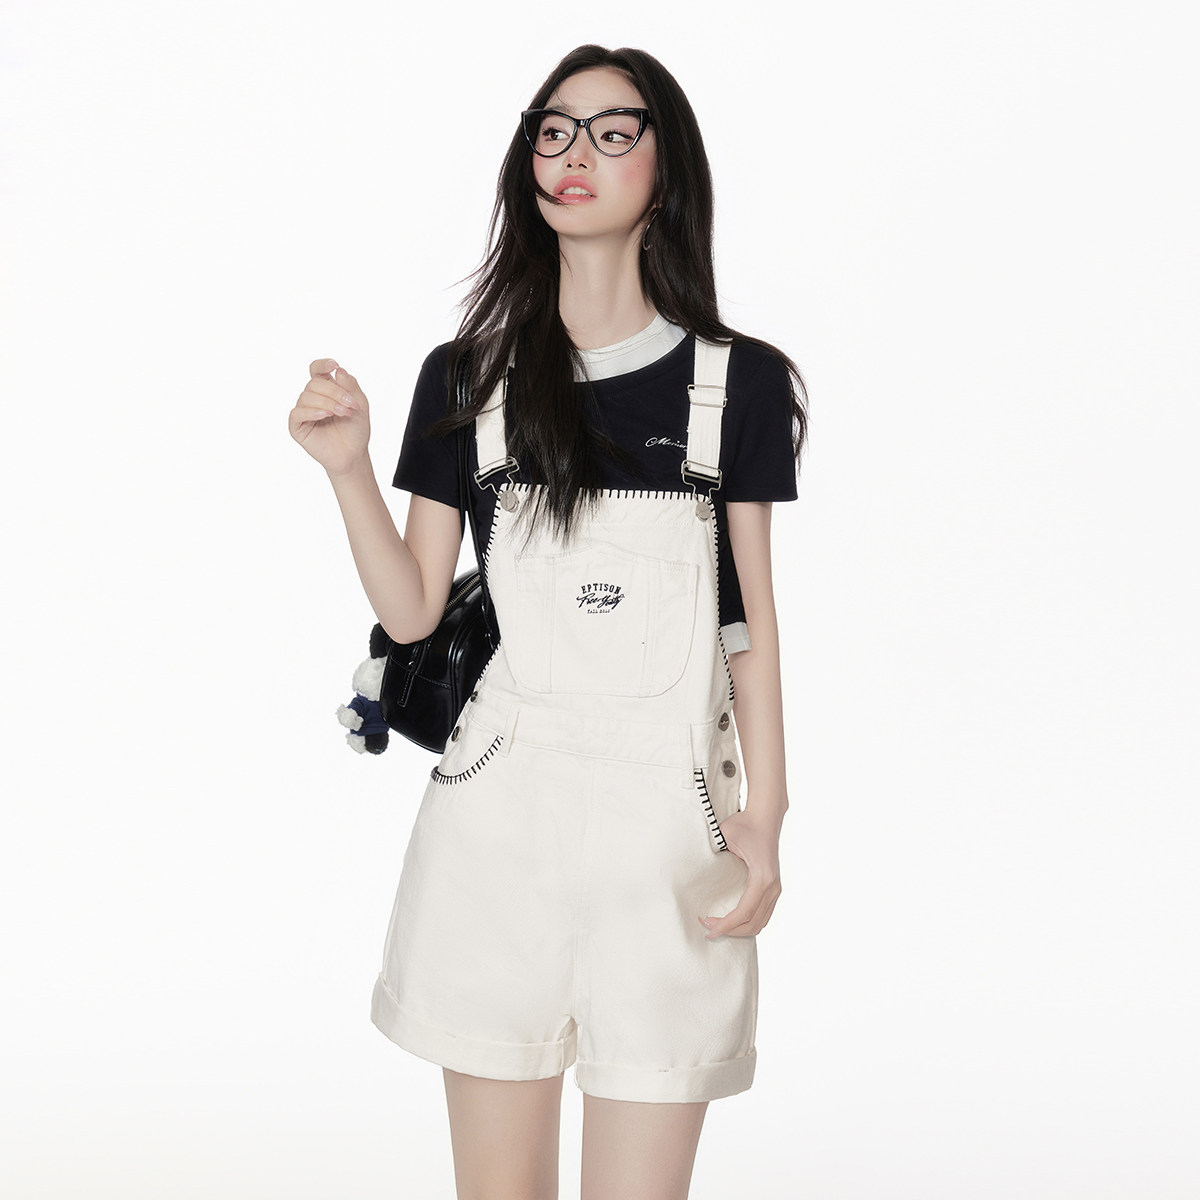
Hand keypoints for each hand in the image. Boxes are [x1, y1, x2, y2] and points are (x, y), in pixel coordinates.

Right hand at [288, 358, 371, 476]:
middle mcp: (312, 398)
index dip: (322, 365)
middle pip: (314, 383)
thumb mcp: (359, 404)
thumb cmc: (355, 429)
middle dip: (334, 392)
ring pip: (306, 396)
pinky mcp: (297, 427)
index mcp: (326, 390)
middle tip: (350, 405)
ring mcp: (303, 412)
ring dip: (328, 403)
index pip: (316, 370)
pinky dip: (312, 411)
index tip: (334, 365)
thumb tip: (338, 370)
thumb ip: (350, 386)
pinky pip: (297, 413)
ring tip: (343, 413)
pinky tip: (325, 415)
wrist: (353, 453)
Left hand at [698, 805, 782, 938]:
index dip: (726, 925)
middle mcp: (773, 886)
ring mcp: (776, 888)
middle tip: (708, 928)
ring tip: (718, 925)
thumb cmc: (745, 824)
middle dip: (730, 931)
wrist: (765, 817)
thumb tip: (694, 869)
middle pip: (753, 923)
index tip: (709, 928)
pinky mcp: (774, 888)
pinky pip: (764, 915)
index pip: (744, 912)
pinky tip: (732, 920)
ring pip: (760, 923)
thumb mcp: (724, 835)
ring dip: (739, 930)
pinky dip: (748, 923)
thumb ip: (713, 850)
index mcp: (762, 877)